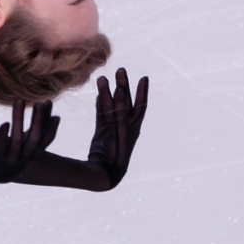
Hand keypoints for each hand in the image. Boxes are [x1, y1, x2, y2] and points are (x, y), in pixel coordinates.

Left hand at [0, 100, 59, 182]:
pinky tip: (5, 123)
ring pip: (16, 141)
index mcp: (34, 153)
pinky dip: (3, 136)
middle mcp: (25, 159)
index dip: (50, 124)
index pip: (45, 139)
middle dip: (38, 121)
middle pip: (34, 140)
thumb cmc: (13, 151)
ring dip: (19, 120)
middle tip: (39, 102)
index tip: (50, 105)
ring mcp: (11, 160)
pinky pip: (0, 148)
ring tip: (19, 100)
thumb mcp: (26, 139)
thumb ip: (37, 124)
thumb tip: (47, 102)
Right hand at [87, 68, 147, 189]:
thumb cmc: (117, 152)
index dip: (142, 92)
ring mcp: (112, 129)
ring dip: (107, 93)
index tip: (144, 78)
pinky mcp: (102, 133)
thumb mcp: (122, 128)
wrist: (105, 172)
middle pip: (125, 102)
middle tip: (121, 70)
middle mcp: (125, 126)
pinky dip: (100, 105)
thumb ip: (120, 109)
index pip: (140, 105)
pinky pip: (101, 115)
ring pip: (110, 107)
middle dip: (123, 86)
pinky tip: (99, 94)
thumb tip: (119, 88)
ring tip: (102, 78)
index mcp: (134, 127)